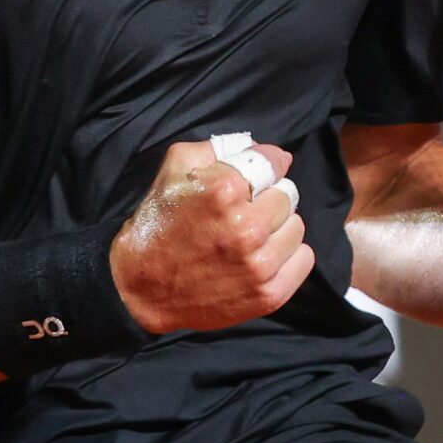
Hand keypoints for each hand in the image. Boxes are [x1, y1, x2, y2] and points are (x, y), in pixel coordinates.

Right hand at [110, 138, 313, 332]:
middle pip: (287, 195)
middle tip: (245, 210)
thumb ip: (218, 148)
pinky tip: (263, 256)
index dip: (267, 164)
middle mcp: (246, 227)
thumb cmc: (158, 224)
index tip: (261, 173)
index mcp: (224, 191)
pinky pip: (303, 260)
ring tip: (252, 236)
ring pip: (296, 227)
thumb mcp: (174, 169)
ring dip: (278, 228)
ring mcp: (259, 264)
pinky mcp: (267, 294)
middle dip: (268, 198)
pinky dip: (288, 256)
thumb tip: (262, 148)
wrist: (139, 288)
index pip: (273, 162)